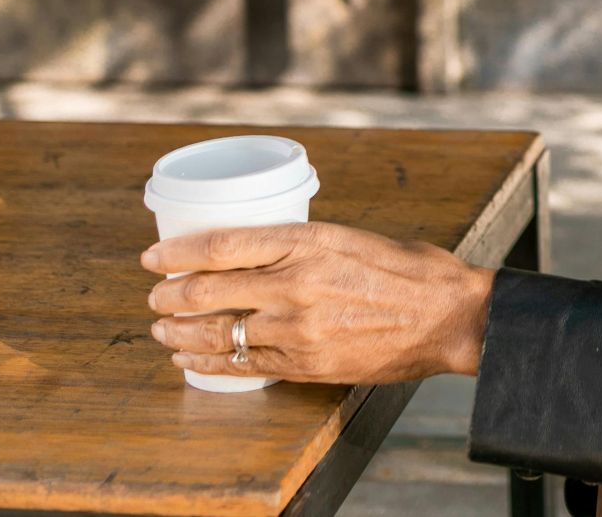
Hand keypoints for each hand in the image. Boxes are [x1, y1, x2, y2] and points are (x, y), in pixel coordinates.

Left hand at [140, 222, 496, 383]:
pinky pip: (244, 366)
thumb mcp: (349, 236)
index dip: (178, 253)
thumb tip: (251, 251)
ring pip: (219, 334)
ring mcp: (298, 329)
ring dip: (180, 334)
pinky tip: (194, 360)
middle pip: (208, 291)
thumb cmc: (407, 270)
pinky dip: (211, 363)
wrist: (448, 316)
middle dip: (170, 296)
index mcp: (308, 242)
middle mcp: (296, 285)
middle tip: (155, 296)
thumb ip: (300, 244)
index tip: (153, 258)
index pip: (222, 246)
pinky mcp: (306, 364)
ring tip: (163, 332)